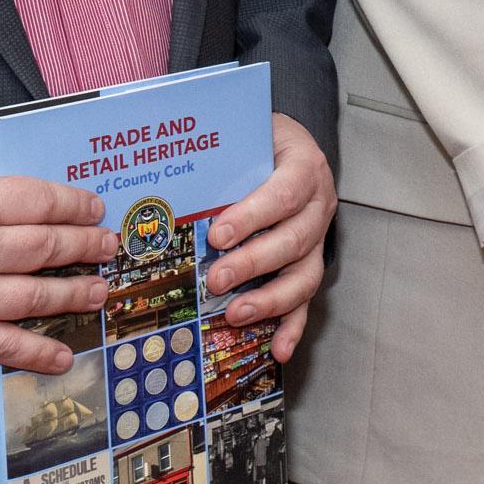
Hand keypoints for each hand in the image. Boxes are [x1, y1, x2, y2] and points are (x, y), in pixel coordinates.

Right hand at [0, 165, 117, 373]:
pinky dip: (36, 353)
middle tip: (108, 247)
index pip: (44, 201)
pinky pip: (2, 346)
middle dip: (86, 246)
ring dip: (75, 294)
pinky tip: (61, 357)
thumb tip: (4, 206)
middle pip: (50, 246)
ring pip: (37, 296)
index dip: (76, 205)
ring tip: (99, 292)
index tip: (94, 208)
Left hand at [202, 114, 338, 357]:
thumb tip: (165, 169)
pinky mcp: (309, 264)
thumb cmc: (260, 142)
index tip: (217, 235)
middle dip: (253, 263)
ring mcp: (317, 239)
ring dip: (270, 299)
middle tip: (215, 279)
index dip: (254, 216)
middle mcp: (318, 205)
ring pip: (304, 275)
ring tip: (235, 314)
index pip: (285, 193)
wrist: (288, 147)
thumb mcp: (247, 134)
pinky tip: (278, 348)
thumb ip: (220, 151)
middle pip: (294, 240)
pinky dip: (293, 326)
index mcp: (304, 167)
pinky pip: (306, 299)